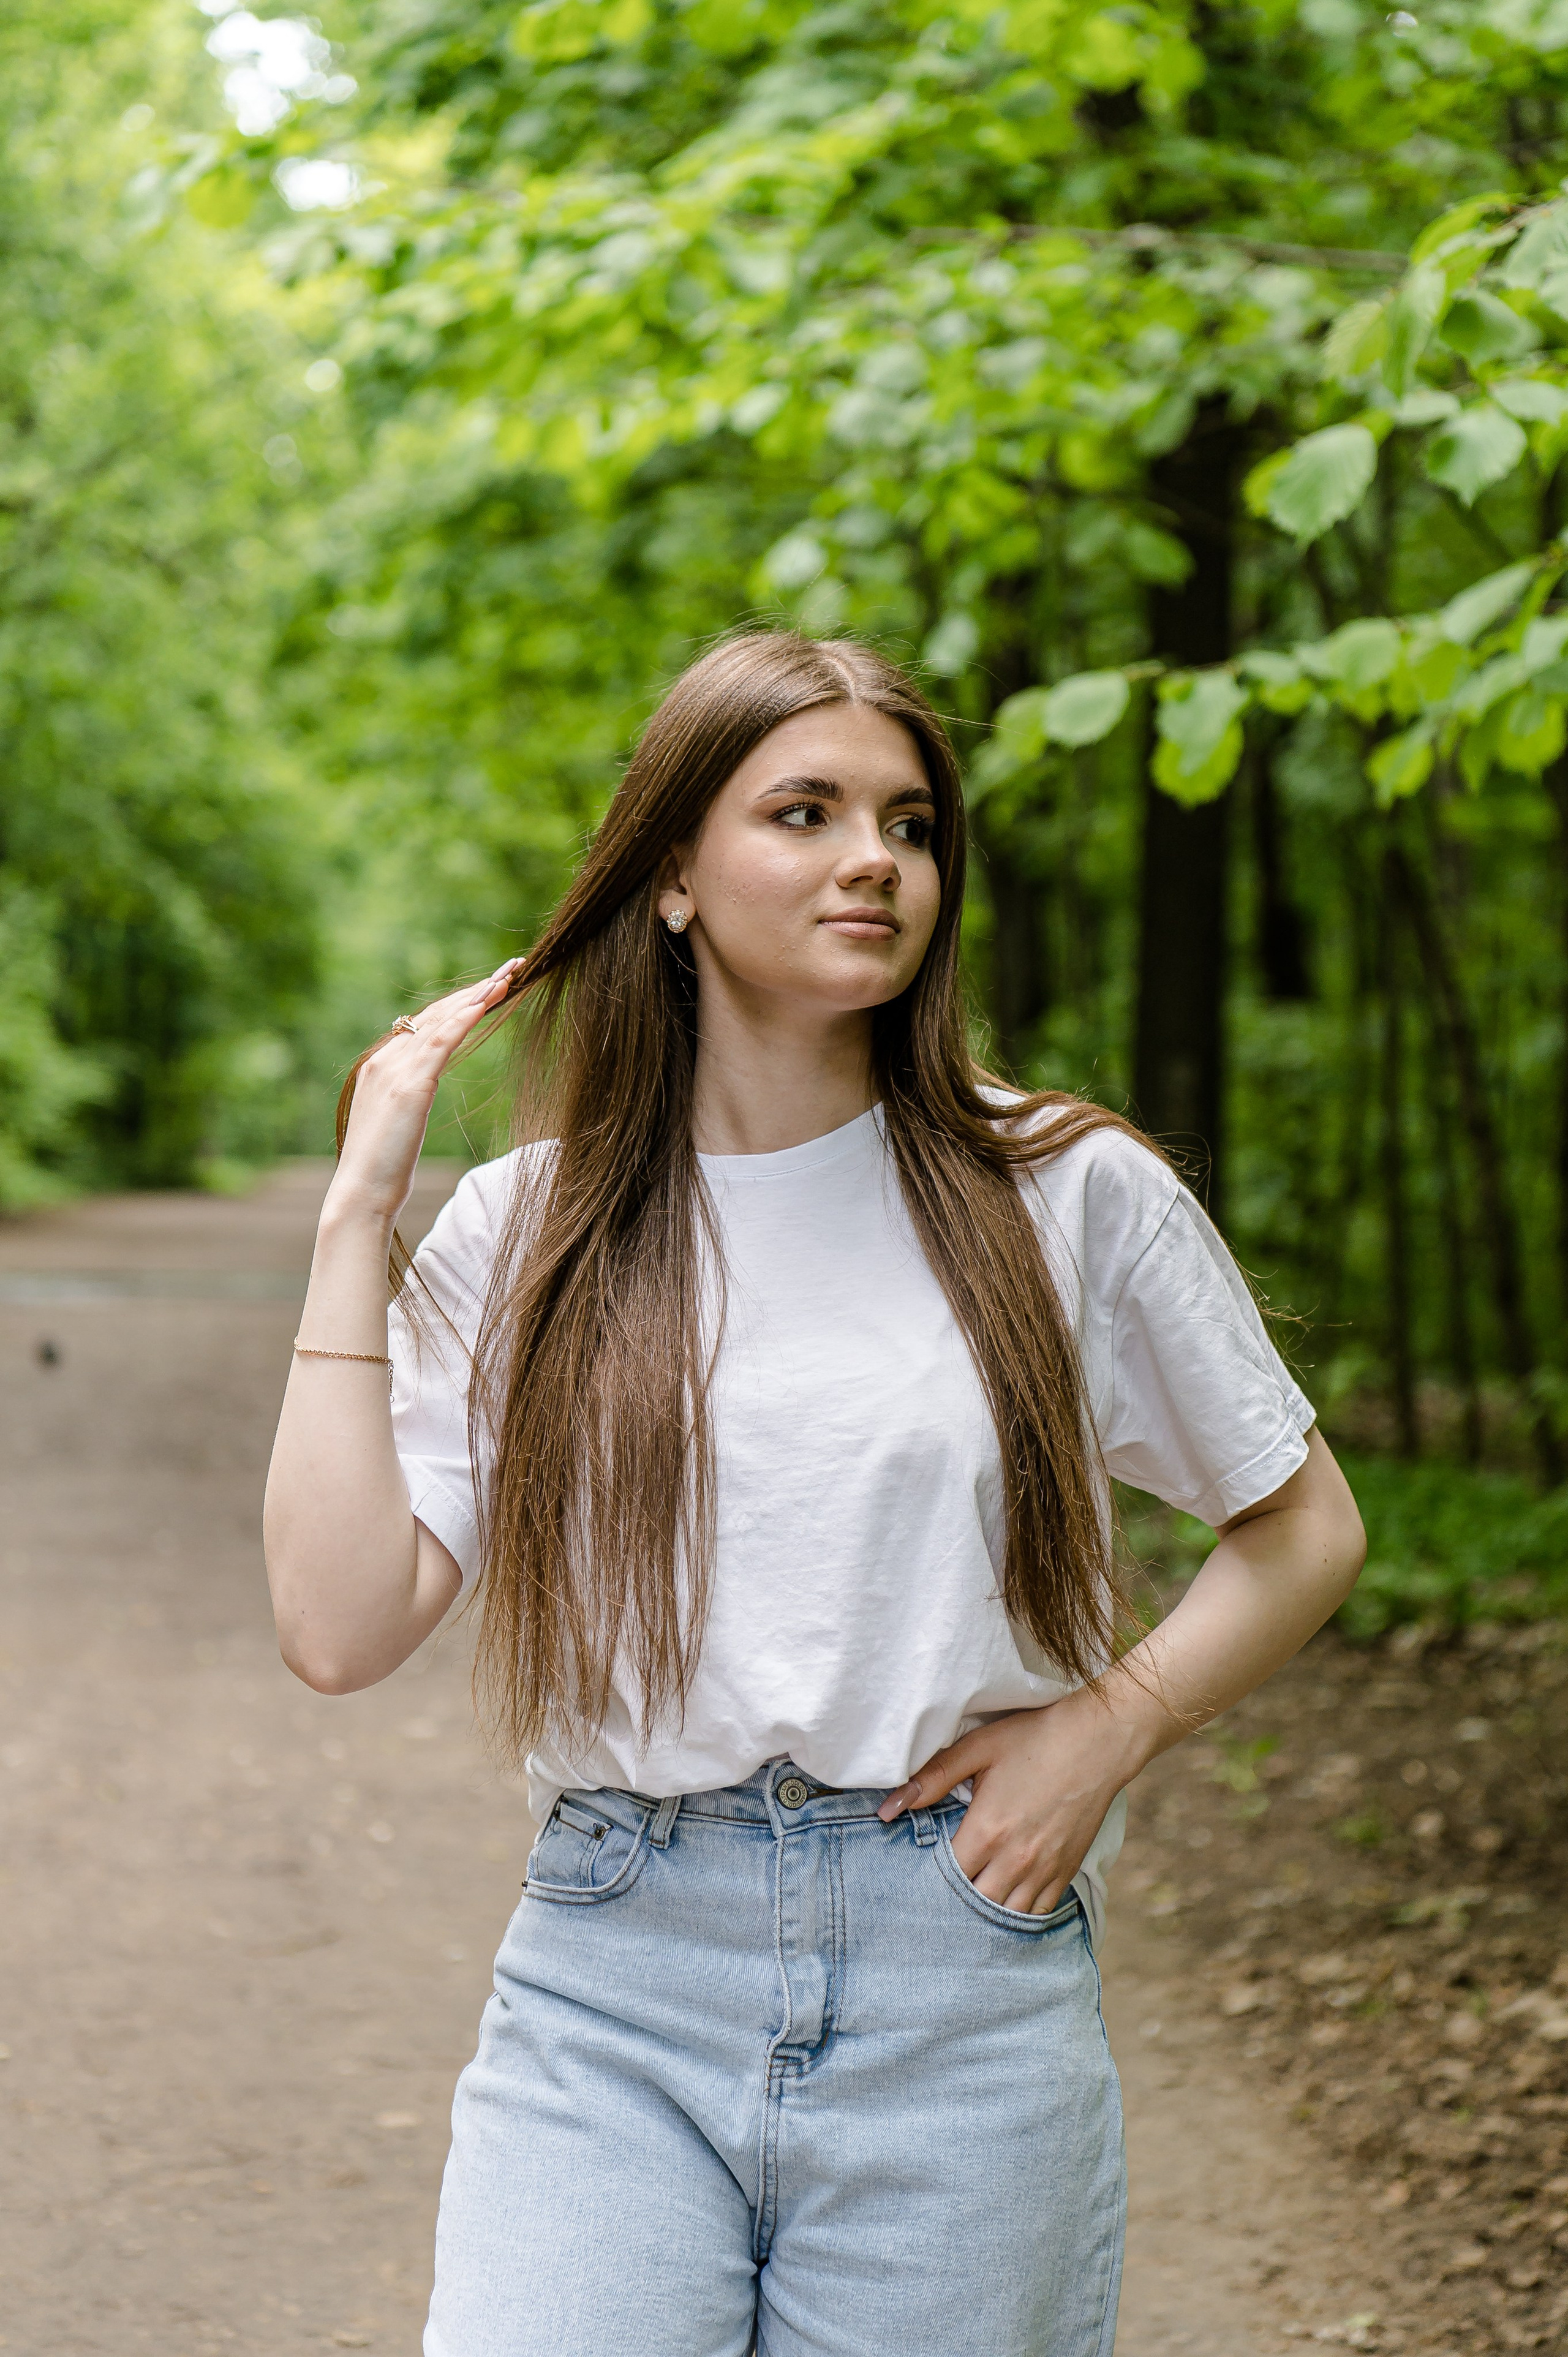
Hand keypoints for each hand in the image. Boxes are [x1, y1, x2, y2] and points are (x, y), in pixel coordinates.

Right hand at [327, 960, 522, 1230]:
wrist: (361, 1195)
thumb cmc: (383, 1170)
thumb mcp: (399, 1122)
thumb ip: (409, 1095)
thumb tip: (424, 1086)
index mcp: (381, 1066)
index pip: (426, 1024)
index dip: (460, 1003)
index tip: (491, 988)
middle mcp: (385, 1060)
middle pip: (436, 1014)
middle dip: (474, 990)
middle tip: (509, 970)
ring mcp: (393, 1070)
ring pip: (441, 1021)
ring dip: (477, 995)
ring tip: (507, 976)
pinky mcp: (408, 1086)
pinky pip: (440, 1043)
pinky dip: (463, 1019)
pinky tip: (486, 1002)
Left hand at [877, 1693, 1146, 1914]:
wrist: (1098, 1742)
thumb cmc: (1035, 1738)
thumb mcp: (978, 1747)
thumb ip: (933, 1777)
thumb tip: (888, 1809)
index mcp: (987, 1830)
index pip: (945, 1877)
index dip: (927, 1880)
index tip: (915, 1876)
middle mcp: (1015, 1860)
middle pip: (972, 1905)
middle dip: (953, 1904)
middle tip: (935, 1899)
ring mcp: (1043, 1870)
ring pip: (1005, 1916)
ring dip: (984, 1915)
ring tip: (965, 1908)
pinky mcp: (1066, 1871)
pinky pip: (1038, 1912)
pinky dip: (1018, 1915)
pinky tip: (1003, 1908)